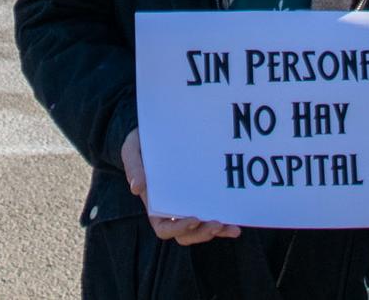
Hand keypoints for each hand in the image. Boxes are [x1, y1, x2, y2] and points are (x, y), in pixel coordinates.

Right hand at [122, 127, 238, 245]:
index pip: (164, 228)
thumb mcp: (132, 150)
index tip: (193, 218)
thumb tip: (136, 188)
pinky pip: (211, 215)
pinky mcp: (201, 198)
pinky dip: (224, 224)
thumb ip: (134, 167)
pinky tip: (236, 226)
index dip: (178, 228)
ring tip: (232, 229)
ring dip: (216, 232)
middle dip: (201, 233)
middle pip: (185, 234)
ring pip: (201, 229)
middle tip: (217, 224)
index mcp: (153, 205)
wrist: (156, 133)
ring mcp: (187, 206)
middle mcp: (171, 211)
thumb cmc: (141, 144)